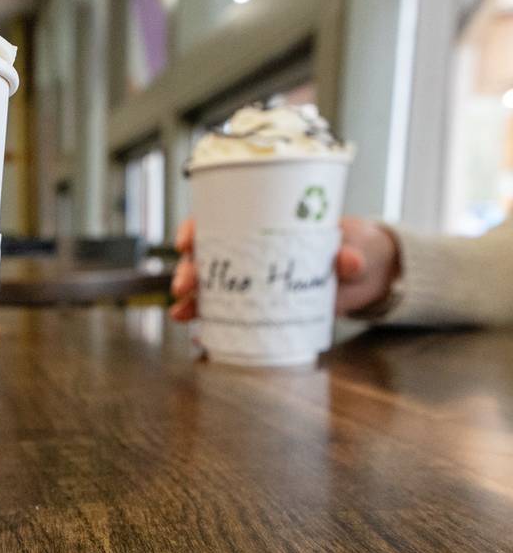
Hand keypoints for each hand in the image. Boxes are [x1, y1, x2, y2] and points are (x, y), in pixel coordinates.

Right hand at [169, 217, 401, 320]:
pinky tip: (200, 334)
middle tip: (186, 284)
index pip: (219, 219)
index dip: (196, 227)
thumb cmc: (356, 246)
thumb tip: (349, 261)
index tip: (187, 241)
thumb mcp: (355, 244)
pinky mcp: (261, 306)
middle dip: (188, 269)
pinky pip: (228, 313)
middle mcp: (252, 251)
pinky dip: (210, 324)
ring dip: (191, 299)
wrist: (369, 273)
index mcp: (266, 224)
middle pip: (206, 256)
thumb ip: (350, 254)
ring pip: (209, 286)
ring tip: (183, 312)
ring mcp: (255, 280)